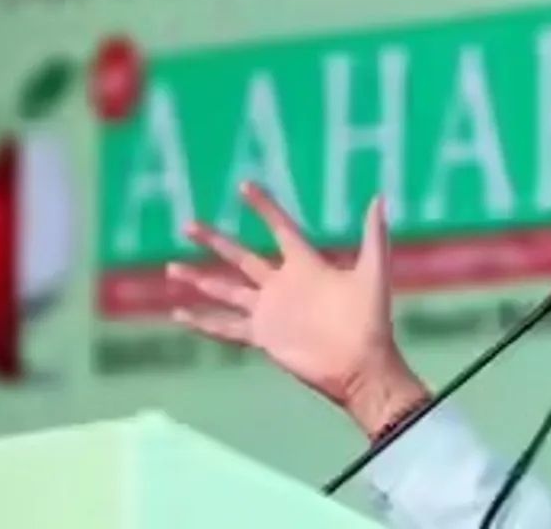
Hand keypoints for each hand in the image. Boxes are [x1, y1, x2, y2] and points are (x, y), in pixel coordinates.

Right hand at [169, 183, 425, 433]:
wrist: (360, 365)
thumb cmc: (370, 319)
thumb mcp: (373, 272)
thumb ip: (374, 235)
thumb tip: (379, 196)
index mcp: (307, 265)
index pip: (280, 228)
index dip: (264, 207)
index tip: (244, 185)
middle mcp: (283, 284)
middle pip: (241, 257)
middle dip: (215, 241)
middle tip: (188, 224)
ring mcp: (270, 311)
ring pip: (226, 290)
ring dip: (199, 279)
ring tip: (170, 267)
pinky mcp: (263, 336)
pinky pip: (226, 327)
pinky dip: (203, 321)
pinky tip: (178, 313)